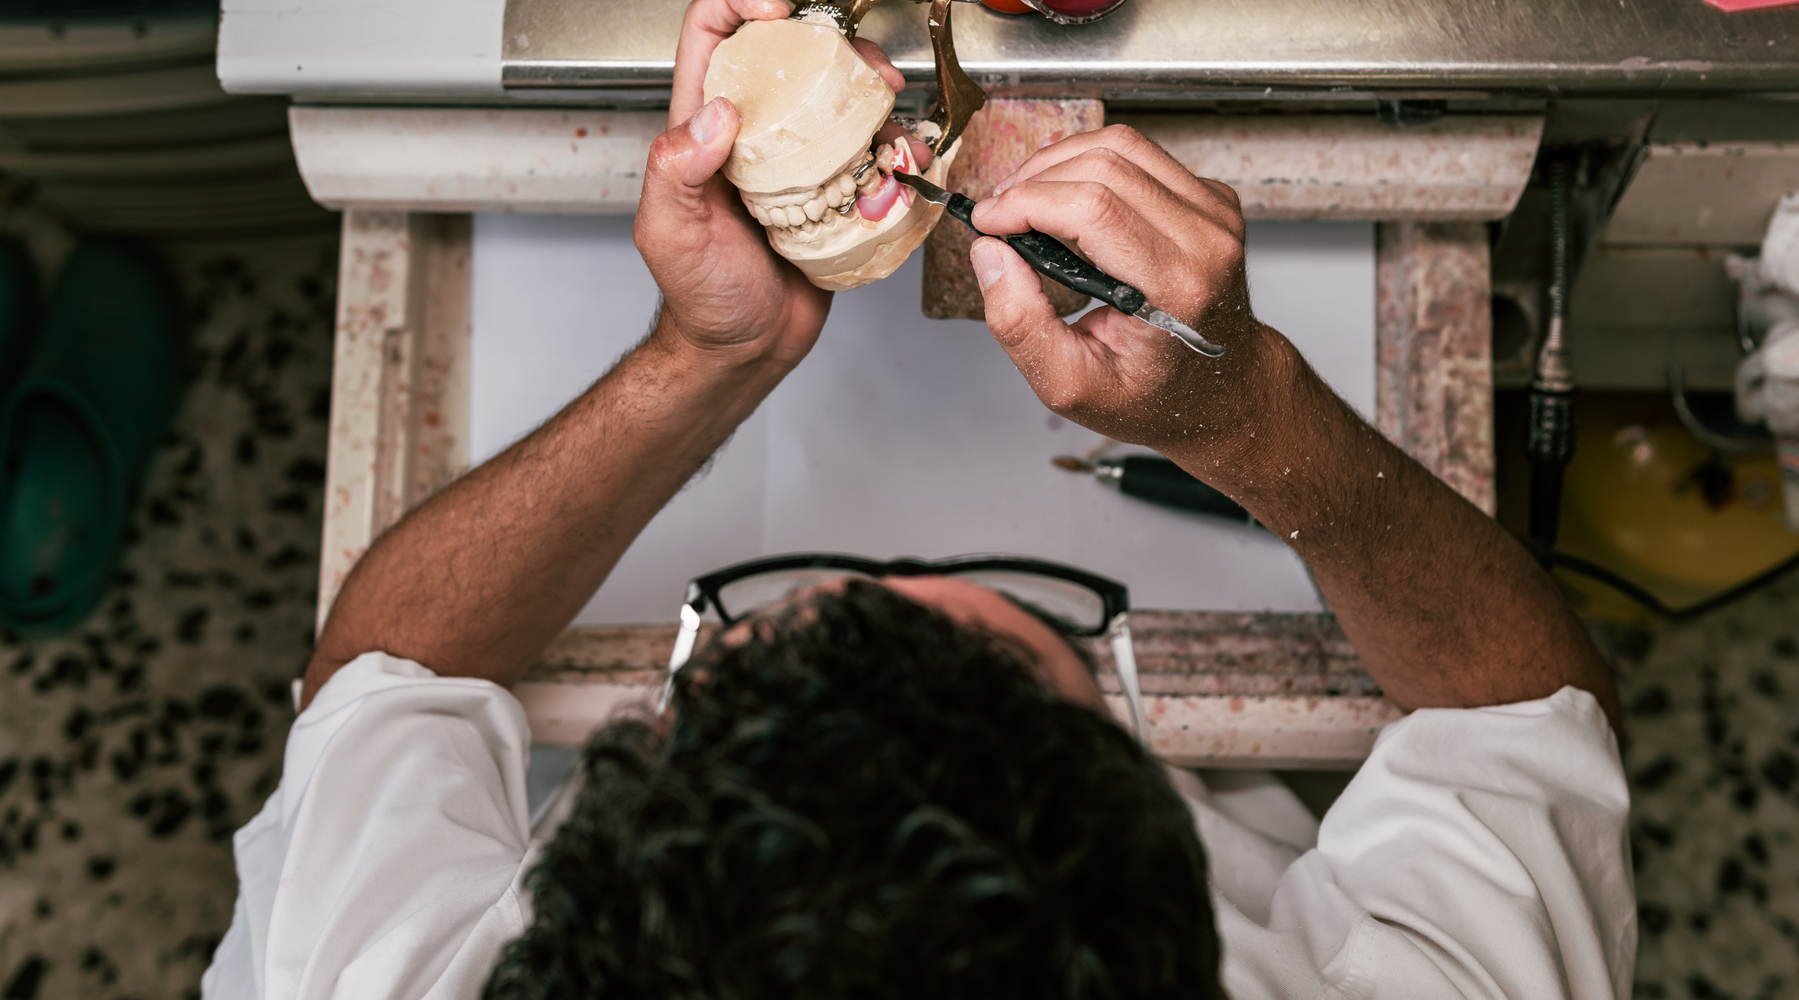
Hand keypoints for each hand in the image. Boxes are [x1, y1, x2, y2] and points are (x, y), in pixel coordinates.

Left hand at [639, 0, 913, 370]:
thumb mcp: (669, 231)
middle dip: (831, 43)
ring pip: (836, 99)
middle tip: (863, 65)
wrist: (745, 350)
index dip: (739, 3)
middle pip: (789, 54)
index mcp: (702, 126)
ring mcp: (795, 160)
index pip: (712, 34)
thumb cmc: (700, 297)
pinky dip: (894, 147)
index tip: (778, 8)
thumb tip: (716, 115)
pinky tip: (904, 158)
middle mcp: (751, 133)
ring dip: (872, 94)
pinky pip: (868, 153)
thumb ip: (675, 168)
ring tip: (892, 113)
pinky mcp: (834, 191)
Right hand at [967, 126, 1286, 468]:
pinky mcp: (1213, 200)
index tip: (987, 221)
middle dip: (1033, 180)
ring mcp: (1216, 214)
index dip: (1026, 202)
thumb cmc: (1155, 396)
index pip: (1092, 208)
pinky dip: (1091, 166)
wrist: (1224, 392)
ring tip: (1024, 199)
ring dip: (1058, 163)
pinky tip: (1066, 198)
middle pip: (1103, 166)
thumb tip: (991, 256)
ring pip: (1121, 145)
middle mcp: (1207, 241)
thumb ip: (1022, 327)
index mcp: (1177, 288)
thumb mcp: (1073, 386)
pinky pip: (1142, 155)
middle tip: (998, 214)